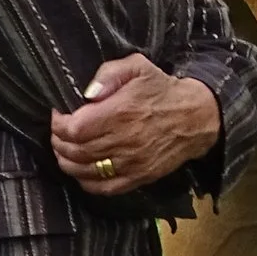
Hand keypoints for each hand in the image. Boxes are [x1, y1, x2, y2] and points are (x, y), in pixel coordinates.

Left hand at [50, 54, 221, 198]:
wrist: (198, 116)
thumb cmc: (163, 90)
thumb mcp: (139, 67)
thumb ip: (109, 74)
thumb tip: (88, 93)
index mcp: (120, 113)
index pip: (73, 128)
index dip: (58, 124)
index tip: (59, 116)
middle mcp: (123, 141)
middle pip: (74, 151)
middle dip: (59, 142)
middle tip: (59, 133)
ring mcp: (131, 162)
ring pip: (83, 170)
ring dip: (67, 162)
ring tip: (66, 150)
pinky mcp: (139, 176)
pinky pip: (102, 187)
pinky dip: (85, 181)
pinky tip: (83, 170)